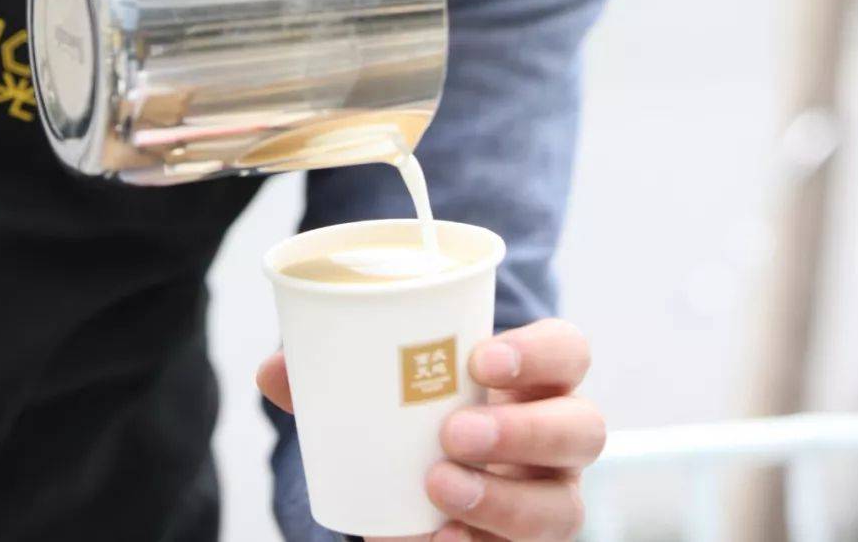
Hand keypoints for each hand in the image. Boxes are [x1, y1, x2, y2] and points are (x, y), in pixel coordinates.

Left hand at [257, 316, 604, 541]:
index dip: (537, 352)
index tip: (478, 358)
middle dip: (522, 432)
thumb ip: (338, 374)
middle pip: (584, 428)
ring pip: (562, 507)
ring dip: (501, 501)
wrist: (437, 482)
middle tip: (452, 435)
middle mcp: (560, 438)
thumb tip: (274, 369)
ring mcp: (552, 499)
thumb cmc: (423, 414)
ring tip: (438, 490)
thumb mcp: (392, 387)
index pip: (568, 351)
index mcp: (537, 377)